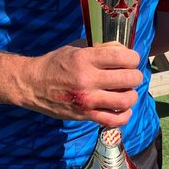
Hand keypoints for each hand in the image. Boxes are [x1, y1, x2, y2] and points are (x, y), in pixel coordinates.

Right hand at [20, 41, 142, 126]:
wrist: (32, 85)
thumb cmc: (55, 64)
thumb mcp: (75, 49)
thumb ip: (99, 49)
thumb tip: (123, 50)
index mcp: (85, 59)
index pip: (123, 58)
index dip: (134, 58)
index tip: (132, 60)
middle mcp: (88, 80)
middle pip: (129, 79)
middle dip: (135, 76)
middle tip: (132, 76)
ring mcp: (87, 100)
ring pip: (126, 100)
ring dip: (131, 95)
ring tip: (126, 92)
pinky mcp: (85, 115)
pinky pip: (114, 120)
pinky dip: (124, 115)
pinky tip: (122, 109)